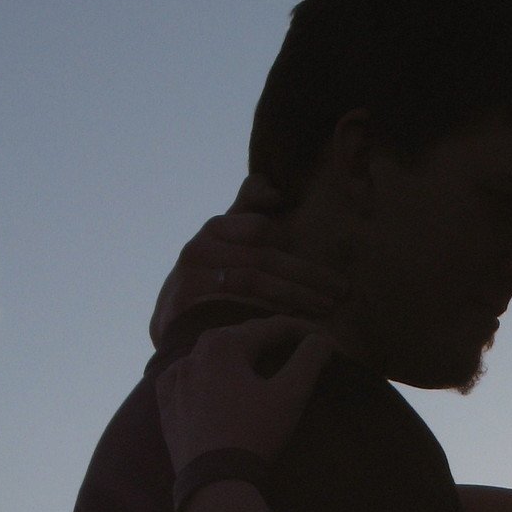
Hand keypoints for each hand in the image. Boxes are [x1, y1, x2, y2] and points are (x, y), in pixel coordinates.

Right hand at [149, 175, 348, 347]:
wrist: (171, 317)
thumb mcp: (228, 238)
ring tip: (325, 307)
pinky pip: (231, 306)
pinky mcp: (185, 305)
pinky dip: (265, 312)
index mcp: (217, 228)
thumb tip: (275, 190)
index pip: (260, 228)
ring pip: (252, 280)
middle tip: (340, 291)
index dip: (298, 248)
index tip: (326, 264)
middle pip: (263, 257)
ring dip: (294, 294)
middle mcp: (201, 247)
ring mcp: (190, 276)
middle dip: (307, 275)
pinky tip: (291, 321)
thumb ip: (249, 208)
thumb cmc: (210, 274)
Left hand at [155, 316, 334, 471]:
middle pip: (239, 337)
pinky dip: (202, 372)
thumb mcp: (290, 394)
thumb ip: (309, 359)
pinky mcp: (166, 404)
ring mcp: (175, 379)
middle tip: (293, 346)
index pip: (270, 328)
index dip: (301, 331)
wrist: (214, 482)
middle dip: (268, 338)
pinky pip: (184, 377)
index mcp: (223, 344)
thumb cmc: (254, 433)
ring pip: (210, 355)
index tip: (323, 339)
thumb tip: (321, 338)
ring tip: (254, 361)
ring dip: (235, 354)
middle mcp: (193, 354)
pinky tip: (207, 379)